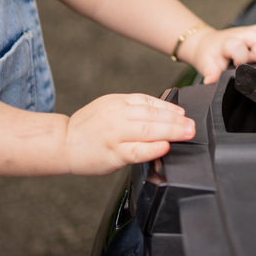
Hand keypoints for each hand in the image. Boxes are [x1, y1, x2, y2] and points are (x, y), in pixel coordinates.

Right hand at [64, 93, 195, 175]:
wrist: (62, 142)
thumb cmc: (88, 127)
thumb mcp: (109, 107)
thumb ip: (132, 109)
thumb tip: (161, 114)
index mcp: (119, 102)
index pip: (150, 102)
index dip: (170, 107)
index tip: (184, 113)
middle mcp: (118, 115)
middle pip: (153, 115)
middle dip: (176, 120)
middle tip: (192, 125)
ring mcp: (116, 134)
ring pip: (149, 130)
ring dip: (171, 131)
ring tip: (186, 133)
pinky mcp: (113, 153)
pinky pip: (136, 150)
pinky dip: (152, 148)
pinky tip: (165, 147)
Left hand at [186, 24, 255, 83]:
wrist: (206, 43)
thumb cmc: (208, 54)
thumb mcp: (205, 64)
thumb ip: (210, 72)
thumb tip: (210, 81)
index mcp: (227, 42)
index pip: (238, 46)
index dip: (241, 57)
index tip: (238, 68)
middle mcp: (240, 35)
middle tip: (255, 64)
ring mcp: (248, 33)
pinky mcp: (254, 34)